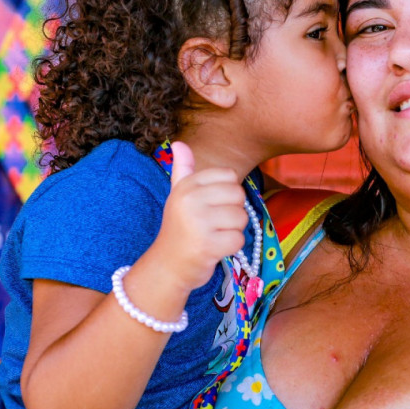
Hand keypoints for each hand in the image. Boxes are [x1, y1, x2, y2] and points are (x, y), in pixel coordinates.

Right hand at [151, 141, 248, 292]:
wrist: (167, 266)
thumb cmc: (179, 228)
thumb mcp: (178, 195)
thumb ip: (183, 169)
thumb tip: (178, 142)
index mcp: (187, 186)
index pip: (230, 176)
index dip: (227, 193)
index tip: (210, 206)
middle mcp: (190, 200)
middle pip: (239, 195)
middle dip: (232, 213)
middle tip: (212, 224)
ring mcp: (198, 223)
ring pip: (242, 218)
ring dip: (232, 231)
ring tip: (212, 236)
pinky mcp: (208, 245)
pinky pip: (239, 240)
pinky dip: (230, 248)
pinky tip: (214, 250)